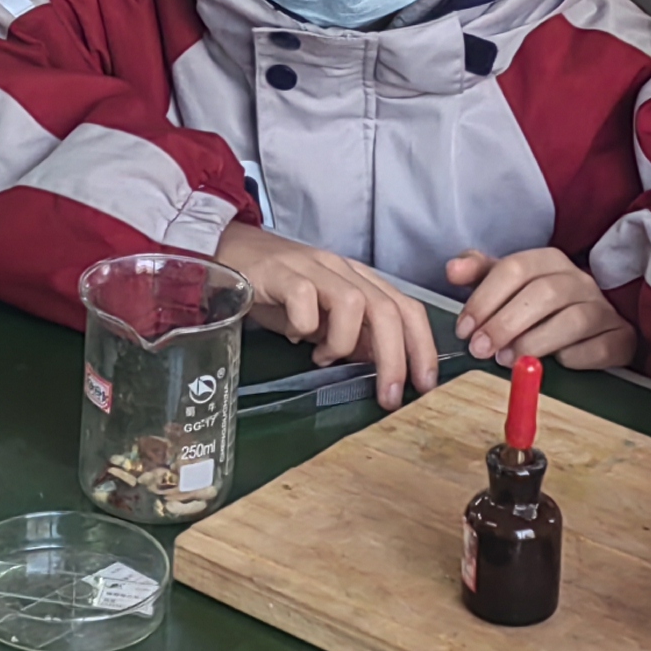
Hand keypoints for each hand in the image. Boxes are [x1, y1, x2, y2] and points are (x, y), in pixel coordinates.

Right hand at [217, 222, 438, 408]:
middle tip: (389, 396)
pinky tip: (292, 336)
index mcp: (358, 279)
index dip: (422, 346)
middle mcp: (342, 269)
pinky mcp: (280, 271)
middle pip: (387, 309)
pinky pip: (304, 299)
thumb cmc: (274, 289)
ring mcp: (312, 267)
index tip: (425, 385)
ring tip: (324, 358)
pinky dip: (305, 326)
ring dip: (344, 342)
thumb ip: (351, 336)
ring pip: (354, 302)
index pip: (407, 307)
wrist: (226, 253)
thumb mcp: (320, 317)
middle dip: (395, 358)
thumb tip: (379, 364)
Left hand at [447, 247, 634, 368]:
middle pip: (543, 293)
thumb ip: (480, 274)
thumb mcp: (508, 287)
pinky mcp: (621, 337)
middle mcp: (580, 279)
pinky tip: (556, 364)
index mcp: (549, 260)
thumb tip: (452, 269)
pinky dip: (576, 357)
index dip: (485, 299)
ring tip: (508, 361)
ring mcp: (604, 308)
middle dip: (505, 323)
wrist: (595, 327)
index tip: (464, 329)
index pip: (515, 268)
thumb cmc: (541, 308)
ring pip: (574, 319)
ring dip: (535, 342)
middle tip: (480, 349)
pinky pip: (601, 346)